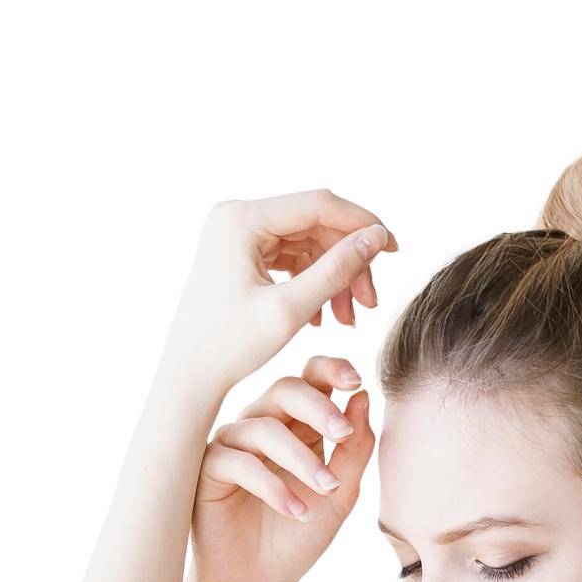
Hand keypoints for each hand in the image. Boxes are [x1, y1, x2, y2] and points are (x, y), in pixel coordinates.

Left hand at [163, 189, 398, 400]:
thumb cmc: (230, 347)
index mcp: (241, 219)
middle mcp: (236, 216)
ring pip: (306, 244)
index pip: (318, 205)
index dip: (362, 224)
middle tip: (370, 303)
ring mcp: (237, 233)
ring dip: (333, 278)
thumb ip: (337, 270)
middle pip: (314, 225)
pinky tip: (322, 317)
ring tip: (347, 319)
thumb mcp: (290, 310)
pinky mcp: (240, 253)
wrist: (188, 376)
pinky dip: (312, 283)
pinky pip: (290, 258)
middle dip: (347, 262)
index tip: (393, 249)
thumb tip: (377, 237)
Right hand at [190, 354, 375, 581]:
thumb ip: (355, 449)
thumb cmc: (298, 536)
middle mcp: (262, 425)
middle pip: (286, 390)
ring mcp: (232, 444)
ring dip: (302, 459)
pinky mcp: (206, 469)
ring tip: (326, 491)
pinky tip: (296, 511)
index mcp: (296, 425)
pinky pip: (239, 462)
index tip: (357, 382)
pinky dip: (273, 486)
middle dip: (319, 408)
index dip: (331, 371)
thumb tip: (364, 397)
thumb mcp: (340, 494)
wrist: (261, 581)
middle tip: (343, 434)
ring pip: (265, 428)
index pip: (310, 379)